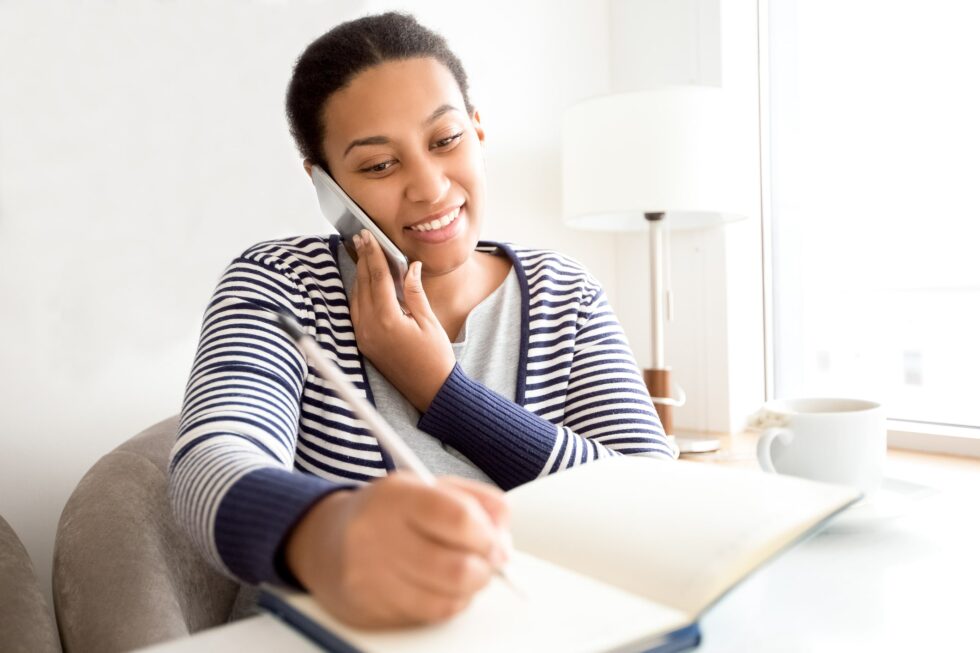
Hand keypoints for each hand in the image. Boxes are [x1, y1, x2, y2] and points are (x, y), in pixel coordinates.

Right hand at [284, 474, 510, 628]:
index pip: (458, 518)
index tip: (497, 542)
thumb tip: (503, 529)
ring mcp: (369, 577)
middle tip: (489, 561)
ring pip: (446, 599)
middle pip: (456, 568)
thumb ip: (473, 499)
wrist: (324, 540)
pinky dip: (447, 603)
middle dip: (485, 568)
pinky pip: (428, 615)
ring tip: (465, 572)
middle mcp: (376, 536)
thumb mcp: (426, 486)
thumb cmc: (385, 512)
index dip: (488, 535)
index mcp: (395, 497)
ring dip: (469, 589)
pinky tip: (441, 586)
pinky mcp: (368, 610)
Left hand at [348, 230, 455, 411]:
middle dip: (363, 260)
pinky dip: (360, 295)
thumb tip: (410, 267)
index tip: (368, 236)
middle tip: (362, 239)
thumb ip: (415, 292)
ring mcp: (364, 337)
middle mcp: (370, 328)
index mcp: (387, 319)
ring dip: (360, 276)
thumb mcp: (429, 321)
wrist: (431, 391)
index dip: (373, 254)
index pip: (377, 277)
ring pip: (356, 297)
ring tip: (364, 256)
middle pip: (362, 284)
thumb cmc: (435, 358)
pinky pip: (356, 312)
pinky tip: (365, 284)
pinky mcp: (364, 344)